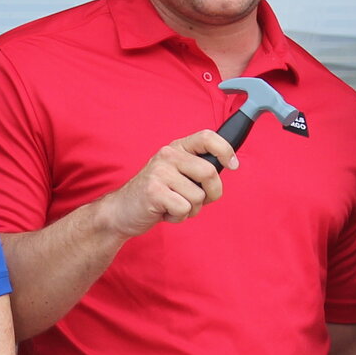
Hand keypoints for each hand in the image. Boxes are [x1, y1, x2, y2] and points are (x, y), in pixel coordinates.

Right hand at [99, 131, 236, 237]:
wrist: (122, 210)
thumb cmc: (157, 194)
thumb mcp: (178, 174)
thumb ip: (198, 169)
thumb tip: (229, 164)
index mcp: (177, 148)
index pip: (207, 137)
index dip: (226, 150)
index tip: (233, 165)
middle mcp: (168, 155)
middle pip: (209, 172)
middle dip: (212, 193)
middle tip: (198, 201)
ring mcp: (159, 172)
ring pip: (198, 196)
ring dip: (191, 209)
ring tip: (173, 205)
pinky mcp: (154, 191)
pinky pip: (184, 208)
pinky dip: (179, 216)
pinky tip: (165, 211)